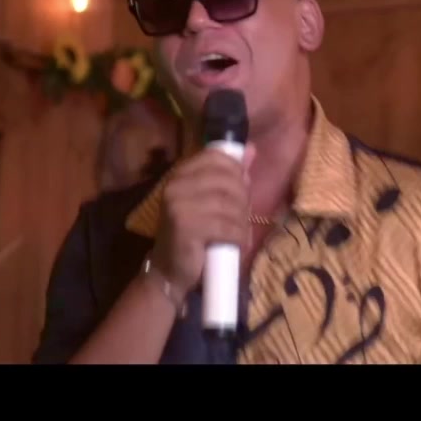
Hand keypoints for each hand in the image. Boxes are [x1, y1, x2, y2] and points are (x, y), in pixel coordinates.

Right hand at [153, 144, 256, 289]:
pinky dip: (238, 237)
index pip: (215, 157)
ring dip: (242, 222)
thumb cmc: (193, 235)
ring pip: (230, 205)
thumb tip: (251, 149)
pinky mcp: (185, 227)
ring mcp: (178, 206)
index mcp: (180, 174)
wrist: (169, 271)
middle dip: (243, 200)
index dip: (236, 170)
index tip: (242, 188)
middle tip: (243, 217)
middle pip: (227, 181)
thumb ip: (229, 175)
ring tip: (241, 233)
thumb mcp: (210, 202)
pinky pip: (226, 227)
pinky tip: (238, 244)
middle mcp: (176, 186)